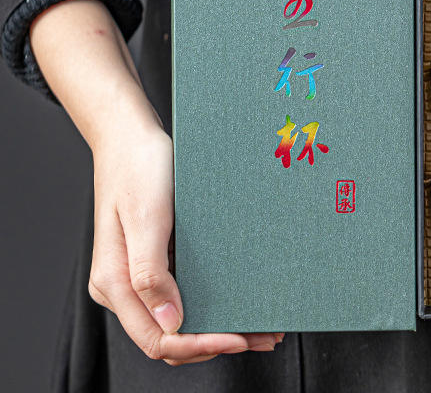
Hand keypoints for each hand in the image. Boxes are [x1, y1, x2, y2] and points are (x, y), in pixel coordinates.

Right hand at [89, 115, 283, 364]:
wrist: (129, 136)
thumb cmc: (137, 168)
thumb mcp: (147, 216)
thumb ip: (150, 272)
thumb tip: (171, 322)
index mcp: (115, 283)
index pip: (158, 338)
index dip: (200, 345)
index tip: (240, 336)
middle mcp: (124, 286)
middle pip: (171, 335)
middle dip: (217, 340)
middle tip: (265, 334)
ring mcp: (138, 274)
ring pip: (179, 318)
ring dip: (219, 325)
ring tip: (261, 322)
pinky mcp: (155, 259)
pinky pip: (183, 292)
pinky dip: (213, 300)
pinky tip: (241, 294)